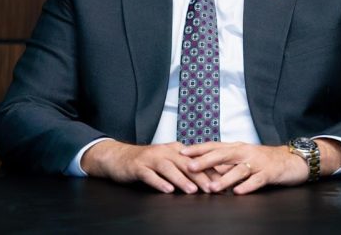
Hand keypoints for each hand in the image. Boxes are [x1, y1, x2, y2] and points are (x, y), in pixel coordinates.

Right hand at [81, 140, 213, 193]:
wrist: (118, 157)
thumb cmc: (147, 162)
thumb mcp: (168, 161)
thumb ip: (185, 168)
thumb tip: (209, 179)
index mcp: (174, 150)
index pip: (195, 160)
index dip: (209, 170)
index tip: (222, 182)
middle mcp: (164, 152)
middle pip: (185, 163)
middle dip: (200, 175)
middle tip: (212, 188)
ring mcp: (150, 159)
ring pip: (168, 168)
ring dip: (181, 179)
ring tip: (192, 190)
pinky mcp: (138, 167)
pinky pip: (149, 175)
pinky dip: (159, 182)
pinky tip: (167, 190)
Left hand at [180, 142, 307, 194]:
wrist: (291, 160)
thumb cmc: (263, 160)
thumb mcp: (242, 158)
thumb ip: (225, 162)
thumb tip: (202, 167)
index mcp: (237, 147)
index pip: (214, 146)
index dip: (198, 148)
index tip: (181, 152)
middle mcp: (245, 152)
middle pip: (223, 155)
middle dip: (205, 161)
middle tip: (189, 167)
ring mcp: (257, 162)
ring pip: (238, 170)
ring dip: (224, 179)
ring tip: (211, 188)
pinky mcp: (269, 173)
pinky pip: (257, 180)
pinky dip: (248, 186)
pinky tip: (238, 192)